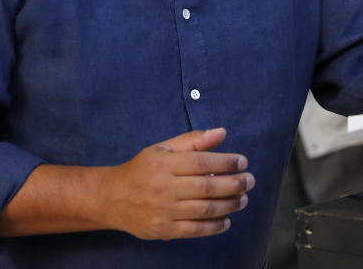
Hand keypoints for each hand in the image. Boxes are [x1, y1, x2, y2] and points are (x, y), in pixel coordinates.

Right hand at [98, 128, 254, 239]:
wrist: (112, 198)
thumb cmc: (142, 170)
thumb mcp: (163, 149)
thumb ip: (193, 141)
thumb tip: (222, 132)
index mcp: (164, 164)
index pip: (202, 162)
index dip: (226, 161)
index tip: (242, 162)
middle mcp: (164, 188)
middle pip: (207, 187)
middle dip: (234, 184)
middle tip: (250, 181)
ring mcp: (164, 211)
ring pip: (204, 209)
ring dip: (229, 204)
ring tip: (243, 198)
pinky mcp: (163, 230)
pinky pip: (195, 230)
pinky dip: (214, 226)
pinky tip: (227, 219)